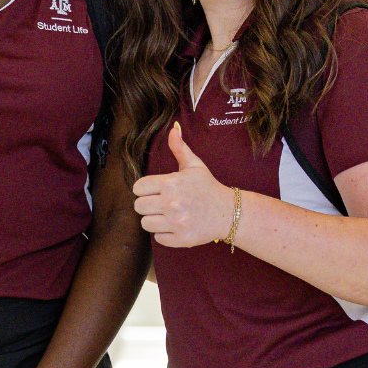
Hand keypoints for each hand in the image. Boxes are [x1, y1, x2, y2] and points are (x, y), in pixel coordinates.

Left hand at [133, 123, 236, 247]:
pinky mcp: (181, 239)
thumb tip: (173, 129)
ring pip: (145, 223)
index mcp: (171, 183)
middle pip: (138, 206)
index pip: (138, 188)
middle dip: (147, 204)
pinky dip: (164, 234)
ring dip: (153, 220)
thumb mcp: (195, 165)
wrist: (229, 212)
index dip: (144, 189)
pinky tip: (174, 226)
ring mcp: (176, 222)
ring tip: (165, 215)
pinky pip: (158, 238)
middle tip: (159, 203)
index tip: (153, 190)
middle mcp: (172, 203)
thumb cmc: (208, 187)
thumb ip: (180, 148)